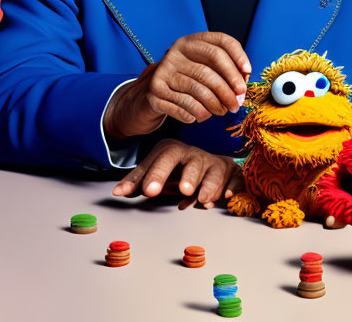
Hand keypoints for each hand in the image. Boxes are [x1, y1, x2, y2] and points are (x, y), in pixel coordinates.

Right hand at [103, 32, 250, 139]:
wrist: (149, 96)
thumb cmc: (184, 81)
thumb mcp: (201, 68)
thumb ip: (222, 70)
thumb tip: (243, 81)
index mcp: (190, 42)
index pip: (219, 42)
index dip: (237, 56)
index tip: (247, 72)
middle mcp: (175, 53)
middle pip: (208, 71)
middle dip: (228, 90)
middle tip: (236, 104)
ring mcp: (163, 72)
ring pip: (197, 90)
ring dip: (214, 105)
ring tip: (221, 112)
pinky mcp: (155, 92)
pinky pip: (184, 106)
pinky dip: (196, 114)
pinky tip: (199, 116)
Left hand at [112, 139, 242, 207]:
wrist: (207, 164)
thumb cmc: (175, 170)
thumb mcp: (155, 171)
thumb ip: (137, 181)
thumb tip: (116, 193)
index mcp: (174, 151)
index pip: (165, 159)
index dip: (157, 174)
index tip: (149, 192)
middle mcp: (195, 154)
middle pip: (193, 162)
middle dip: (189, 176)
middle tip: (184, 190)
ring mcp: (215, 163)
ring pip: (215, 171)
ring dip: (210, 186)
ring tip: (204, 200)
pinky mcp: (232, 173)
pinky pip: (235, 178)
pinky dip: (233, 187)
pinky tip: (227, 196)